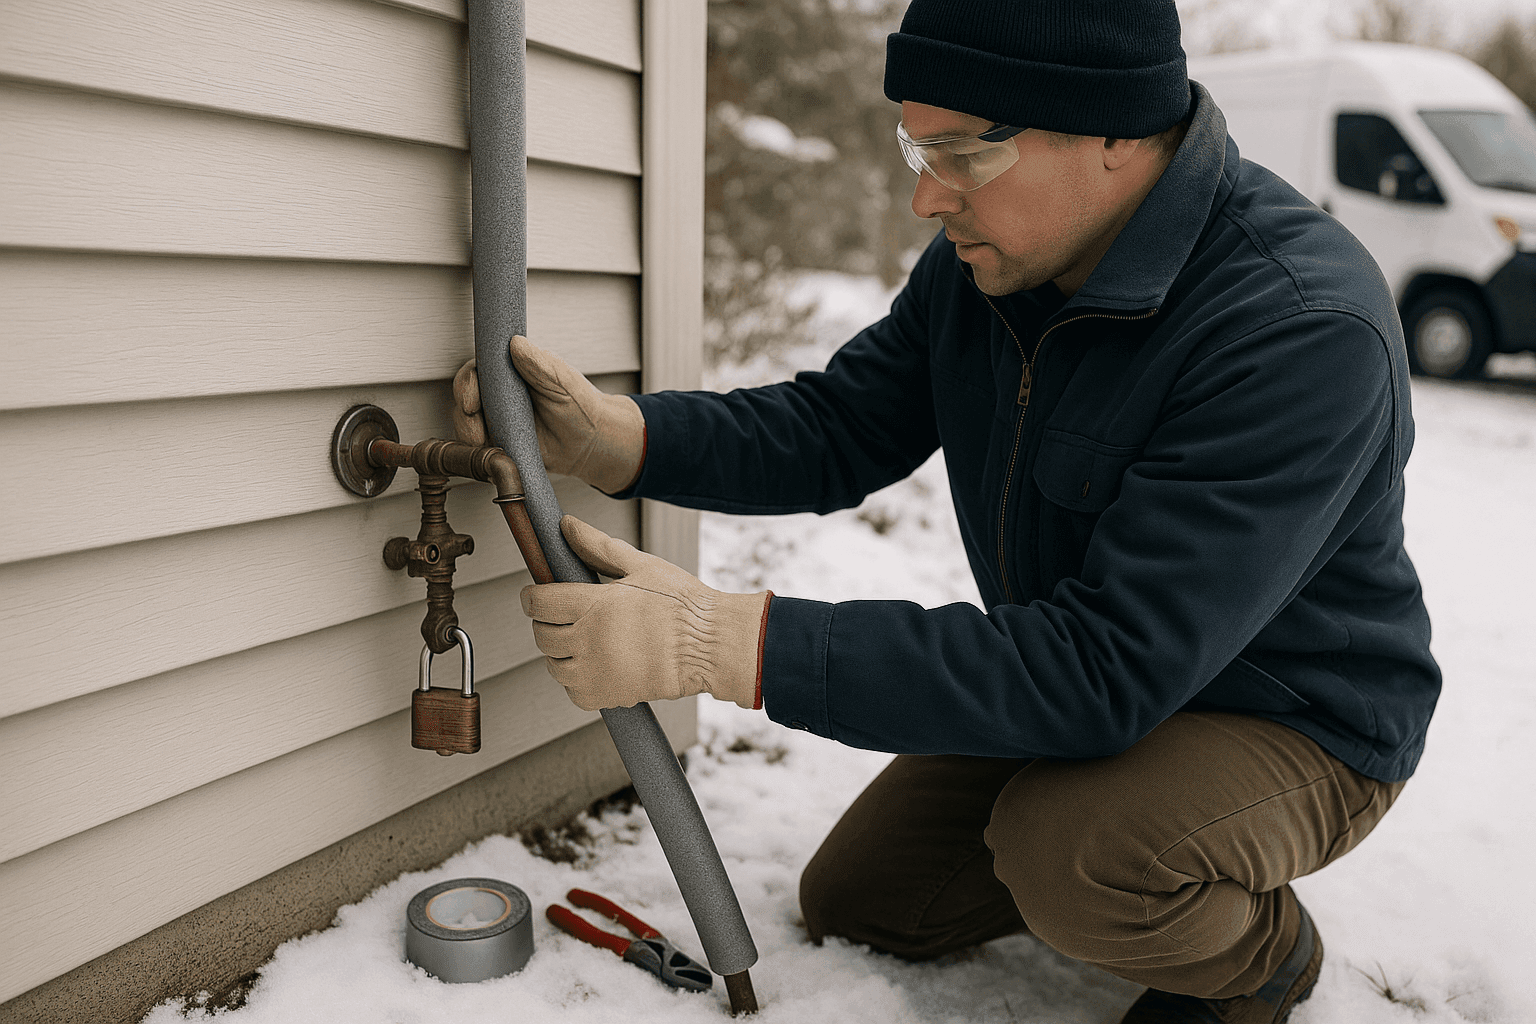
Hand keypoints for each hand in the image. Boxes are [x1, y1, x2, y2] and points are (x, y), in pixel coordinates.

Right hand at [452, 335, 646, 493]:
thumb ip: (539, 363)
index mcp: (511, 372)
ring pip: (467, 423)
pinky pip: (479, 447)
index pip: (478, 369)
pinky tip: (493, 452)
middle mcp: (500, 395)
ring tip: (483, 440)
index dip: (468, 381)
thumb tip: (516, 343)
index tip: (471, 397)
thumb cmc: (580, 406)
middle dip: (463, 409)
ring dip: (468, 432)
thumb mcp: (561, 380)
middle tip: (473, 417)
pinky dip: (479, 451)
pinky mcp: (499, 443)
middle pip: (465, 396)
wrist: (590, 442)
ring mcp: (497, 419)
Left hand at [521, 516, 771, 710]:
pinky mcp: (606, 696)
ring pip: (553, 664)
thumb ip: (597, 546)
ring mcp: (595, 672)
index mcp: (593, 604)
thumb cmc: (682, 604)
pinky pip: (573, 691)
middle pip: (541, 634)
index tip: (538, 595)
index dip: (533, 596)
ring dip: (561, 652)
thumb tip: (568, 526)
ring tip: (584, 640)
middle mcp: (588, 640)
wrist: (710, 644)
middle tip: (567, 615)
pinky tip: (596, 664)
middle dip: (547, 622)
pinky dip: (577, 679)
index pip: (537, 602)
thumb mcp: (641, 565)